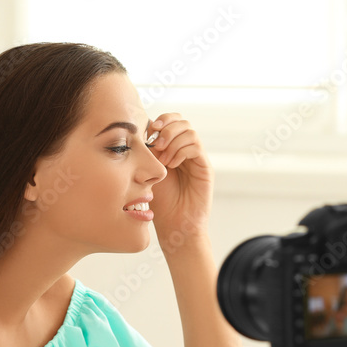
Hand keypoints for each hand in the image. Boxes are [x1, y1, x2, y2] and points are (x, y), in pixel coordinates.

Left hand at [146, 113, 212, 246]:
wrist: (174, 225)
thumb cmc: (159, 203)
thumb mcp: (147, 172)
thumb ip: (146, 152)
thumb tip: (141, 130)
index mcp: (171, 148)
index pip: (169, 121)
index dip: (160, 121)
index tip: (147, 131)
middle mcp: (185, 150)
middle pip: (181, 121)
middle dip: (167, 128)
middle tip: (157, 144)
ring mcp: (196, 158)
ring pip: (189, 131)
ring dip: (173, 141)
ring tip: (163, 160)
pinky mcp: (205, 168)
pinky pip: (196, 146)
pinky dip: (182, 151)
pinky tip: (172, 165)